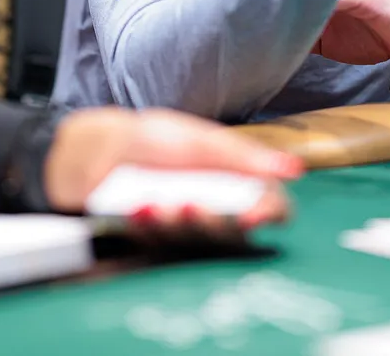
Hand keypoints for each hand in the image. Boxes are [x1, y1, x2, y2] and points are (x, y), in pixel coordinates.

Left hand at [43, 108, 301, 239]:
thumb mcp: (200, 142)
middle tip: (192, 206)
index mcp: (230, 184)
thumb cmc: (152, 141)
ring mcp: (179, 227)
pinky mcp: (150, 240)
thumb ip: (244, 157)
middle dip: (212, 225)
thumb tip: (294, 169)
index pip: (267, 207)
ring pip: (194, 243)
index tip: (253, 214)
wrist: (94, 146)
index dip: (267, 215)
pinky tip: (139, 207)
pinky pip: (159, 247)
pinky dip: (151, 227)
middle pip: (231, 234)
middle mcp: (210, 210)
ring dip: (177, 225)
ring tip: (156, 202)